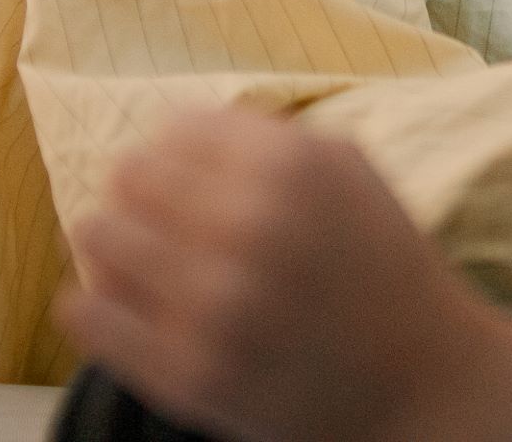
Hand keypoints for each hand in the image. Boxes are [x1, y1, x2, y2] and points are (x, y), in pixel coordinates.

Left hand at [57, 107, 503, 441]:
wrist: (423, 383)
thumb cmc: (380, 268)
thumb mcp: (348, 171)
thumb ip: (264, 137)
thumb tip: (169, 129)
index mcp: (292, 168)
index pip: (173, 128)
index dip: (177, 153)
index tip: (191, 181)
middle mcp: (250, 229)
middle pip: (127, 175)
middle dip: (142, 195)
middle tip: (166, 224)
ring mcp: (214, 306)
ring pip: (97, 234)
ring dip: (116, 244)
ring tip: (148, 264)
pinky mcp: (187, 374)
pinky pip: (88, 314)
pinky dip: (97, 304)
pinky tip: (127, 308)